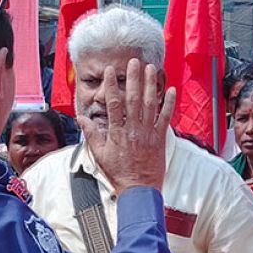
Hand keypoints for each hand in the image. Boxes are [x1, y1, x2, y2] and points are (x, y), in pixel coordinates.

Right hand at [81, 59, 175, 193]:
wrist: (138, 190)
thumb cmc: (118, 173)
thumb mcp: (100, 154)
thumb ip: (92, 134)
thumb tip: (81, 118)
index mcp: (117, 133)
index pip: (113, 104)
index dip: (111, 86)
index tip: (110, 71)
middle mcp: (133, 130)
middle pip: (133, 99)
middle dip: (133, 79)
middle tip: (134, 62)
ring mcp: (148, 134)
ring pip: (149, 105)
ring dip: (150, 85)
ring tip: (151, 68)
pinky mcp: (160, 139)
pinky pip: (165, 118)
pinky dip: (169, 104)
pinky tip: (172, 90)